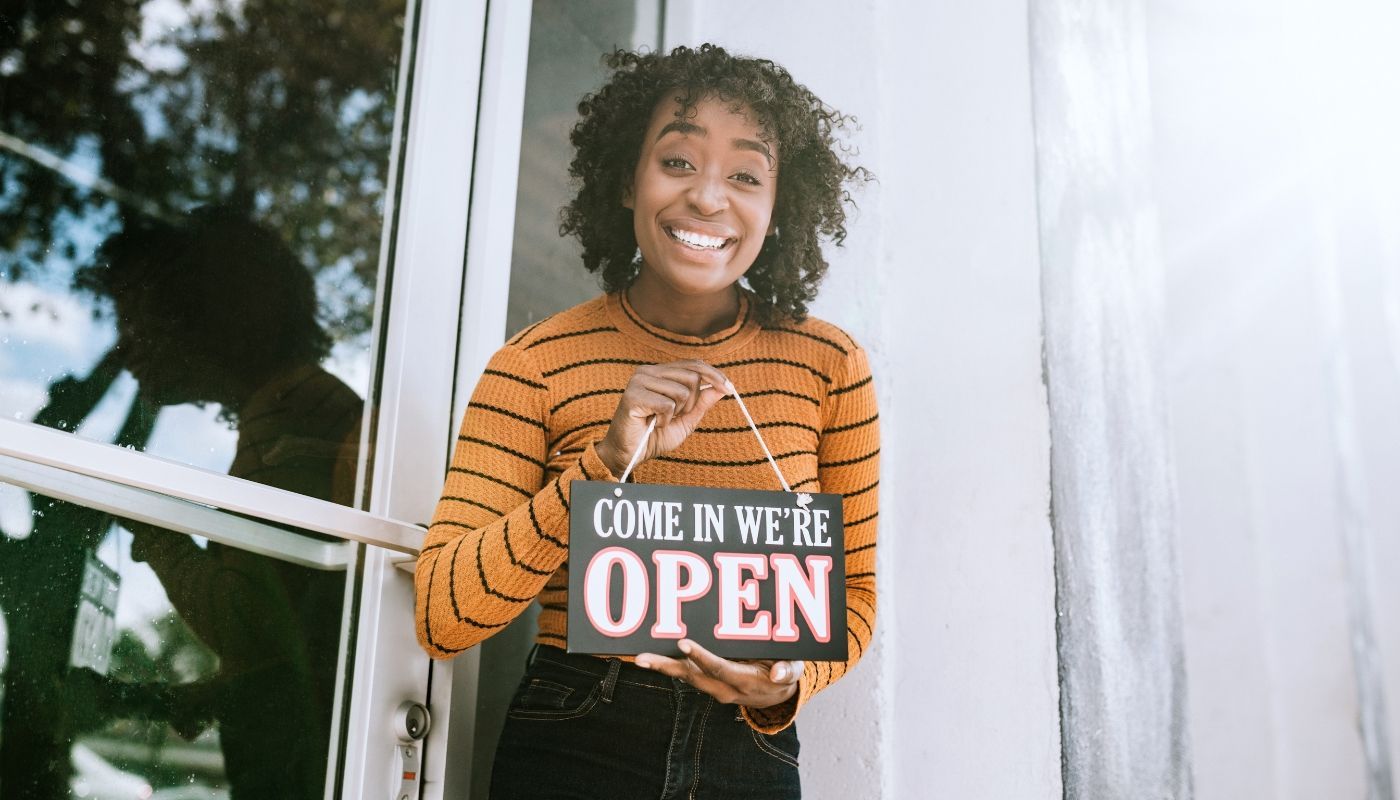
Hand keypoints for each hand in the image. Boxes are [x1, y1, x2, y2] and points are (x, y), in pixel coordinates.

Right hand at [595, 361, 731, 475]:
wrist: (628, 454)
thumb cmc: (653, 437)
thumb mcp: (685, 419)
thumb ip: (701, 403)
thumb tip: (721, 387)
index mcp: (660, 372)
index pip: (693, 364)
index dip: (714, 375)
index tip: (729, 389)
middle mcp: (648, 371)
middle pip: (692, 377)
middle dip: (692, 403)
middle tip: (676, 416)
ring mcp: (639, 381)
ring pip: (681, 391)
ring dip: (676, 413)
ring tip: (660, 420)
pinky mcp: (633, 395)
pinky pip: (667, 405)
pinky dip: (664, 420)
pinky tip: (651, 424)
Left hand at [635, 639, 802, 708]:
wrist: (777, 694)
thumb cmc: (783, 674)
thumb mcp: (792, 671)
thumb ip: (788, 671)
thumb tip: (780, 673)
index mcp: (745, 683)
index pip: (719, 669)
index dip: (702, 657)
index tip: (684, 642)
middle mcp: (724, 688)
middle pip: (692, 676)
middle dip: (667, 667)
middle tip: (643, 658)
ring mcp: (714, 686)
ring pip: (685, 675)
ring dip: (662, 666)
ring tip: (640, 657)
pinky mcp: (708, 680)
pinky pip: (687, 672)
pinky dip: (669, 664)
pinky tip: (654, 654)